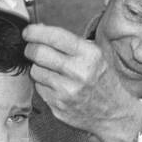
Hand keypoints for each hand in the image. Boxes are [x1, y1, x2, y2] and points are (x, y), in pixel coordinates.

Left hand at [23, 23, 141, 141]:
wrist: (114, 113)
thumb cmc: (102, 80)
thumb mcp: (95, 55)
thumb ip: (70, 42)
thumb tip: (40, 29)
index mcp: (90, 55)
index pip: (55, 36)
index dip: (35, 32)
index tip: (27, 32)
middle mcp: (78, 72)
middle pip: (38, 53)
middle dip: (30, 48)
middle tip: (31, 48)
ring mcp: (67, 91)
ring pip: (35, 71)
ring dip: (38, 67)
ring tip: (50, 69)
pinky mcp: (58, 105)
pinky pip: (39, 88)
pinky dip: (43, 84)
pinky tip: (55, 85)